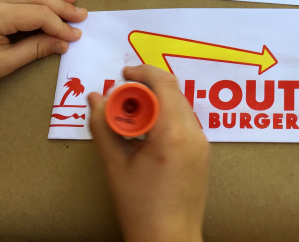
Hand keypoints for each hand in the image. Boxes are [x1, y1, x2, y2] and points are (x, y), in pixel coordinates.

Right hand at [88, 65, 209, 241]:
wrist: (168, 239)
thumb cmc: (140, 207)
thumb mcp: (115, 164)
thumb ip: (103, 126)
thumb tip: (94, 98)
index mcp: (173, 133)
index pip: (163, 85)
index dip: (142, 73)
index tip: (123, 75)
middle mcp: (194, 133)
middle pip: (174, 92)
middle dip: (148, 87)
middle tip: (122, 96)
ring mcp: (202, 143)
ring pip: (180, 105)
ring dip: (157, 102)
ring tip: (132, 117)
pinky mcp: (203, 152)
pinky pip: (185, 121)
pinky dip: (167, 117)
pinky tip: (147, 132)